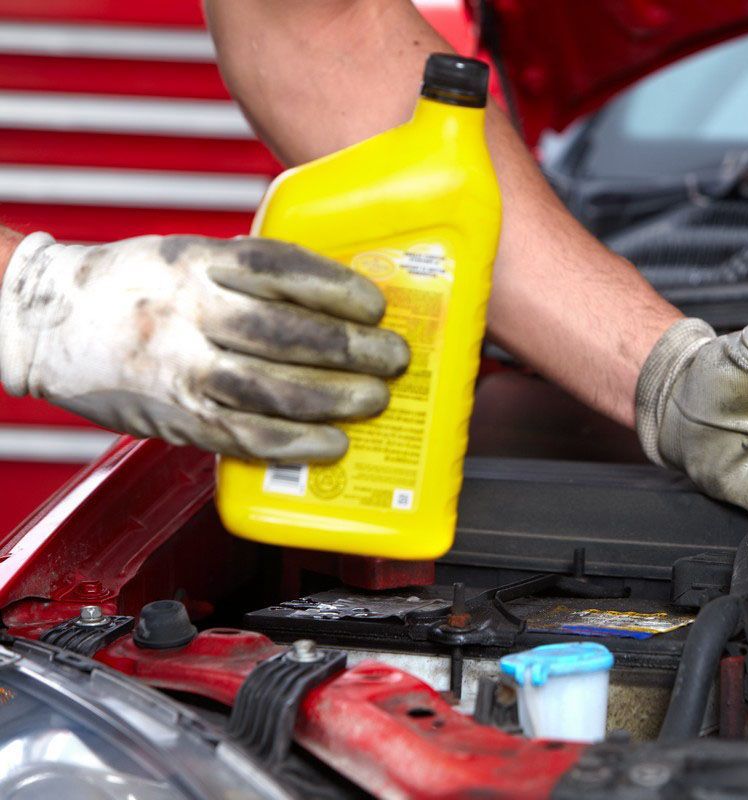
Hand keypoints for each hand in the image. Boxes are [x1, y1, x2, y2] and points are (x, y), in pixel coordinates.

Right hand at [0, 233, 407, 460]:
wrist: (46, 324)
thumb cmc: (131, 286)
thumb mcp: (185, 256)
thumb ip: (248, 274)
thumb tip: (333, 298)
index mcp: (196, 264)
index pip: (277, 269)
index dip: (334, 287)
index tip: (374, 304)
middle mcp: (188, 315)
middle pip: (285, 333)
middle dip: (350, 350)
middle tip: (392, 358)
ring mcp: (180, 370)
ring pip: (271, 390)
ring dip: (333, 399)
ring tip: (374, 399)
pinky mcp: (177, 418)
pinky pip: (244, 436)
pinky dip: (295, 443)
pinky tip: (332, 443)